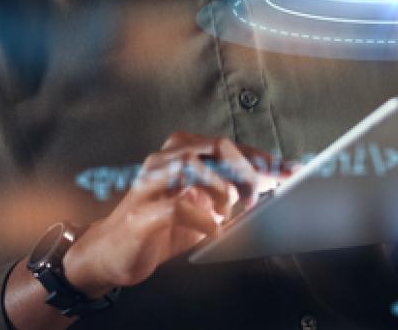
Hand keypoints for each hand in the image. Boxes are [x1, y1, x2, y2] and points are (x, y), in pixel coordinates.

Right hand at [62, 132, 281, 295]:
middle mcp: (164, 161)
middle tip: (264, 191)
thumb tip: (269, 190)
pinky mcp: (143, 212)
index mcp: (179, 154)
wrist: (109, 253)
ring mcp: (151, 184)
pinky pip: (179, 205)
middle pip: (216, 146)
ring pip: (194, 164)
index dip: (261, 156)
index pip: (227, 145)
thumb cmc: (157, 228)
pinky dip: (204, 217)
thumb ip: (228, 195)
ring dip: (223, 188)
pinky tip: (214, 228)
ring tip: (230, 210)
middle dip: (248, 167)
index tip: (289, 169)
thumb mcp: (199, 208)